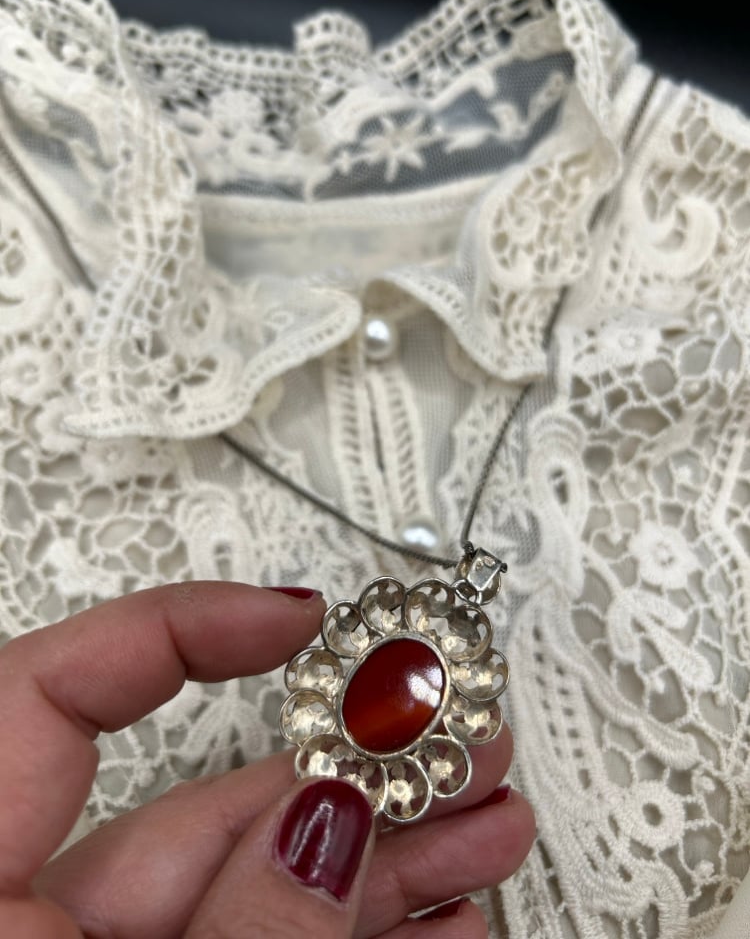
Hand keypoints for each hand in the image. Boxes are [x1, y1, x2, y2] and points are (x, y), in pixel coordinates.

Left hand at [0, 582, 534, 936]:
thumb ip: (242, 932)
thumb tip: (329, 819)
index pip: (41, 697)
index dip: (169, 630)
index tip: (295, 615)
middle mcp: (37, 926)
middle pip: (198, 803)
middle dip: (347, 762)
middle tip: (452, 725)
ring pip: (256, 884)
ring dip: (384, 853)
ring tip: (486, 817)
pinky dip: (358, 934)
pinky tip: (445, 915)